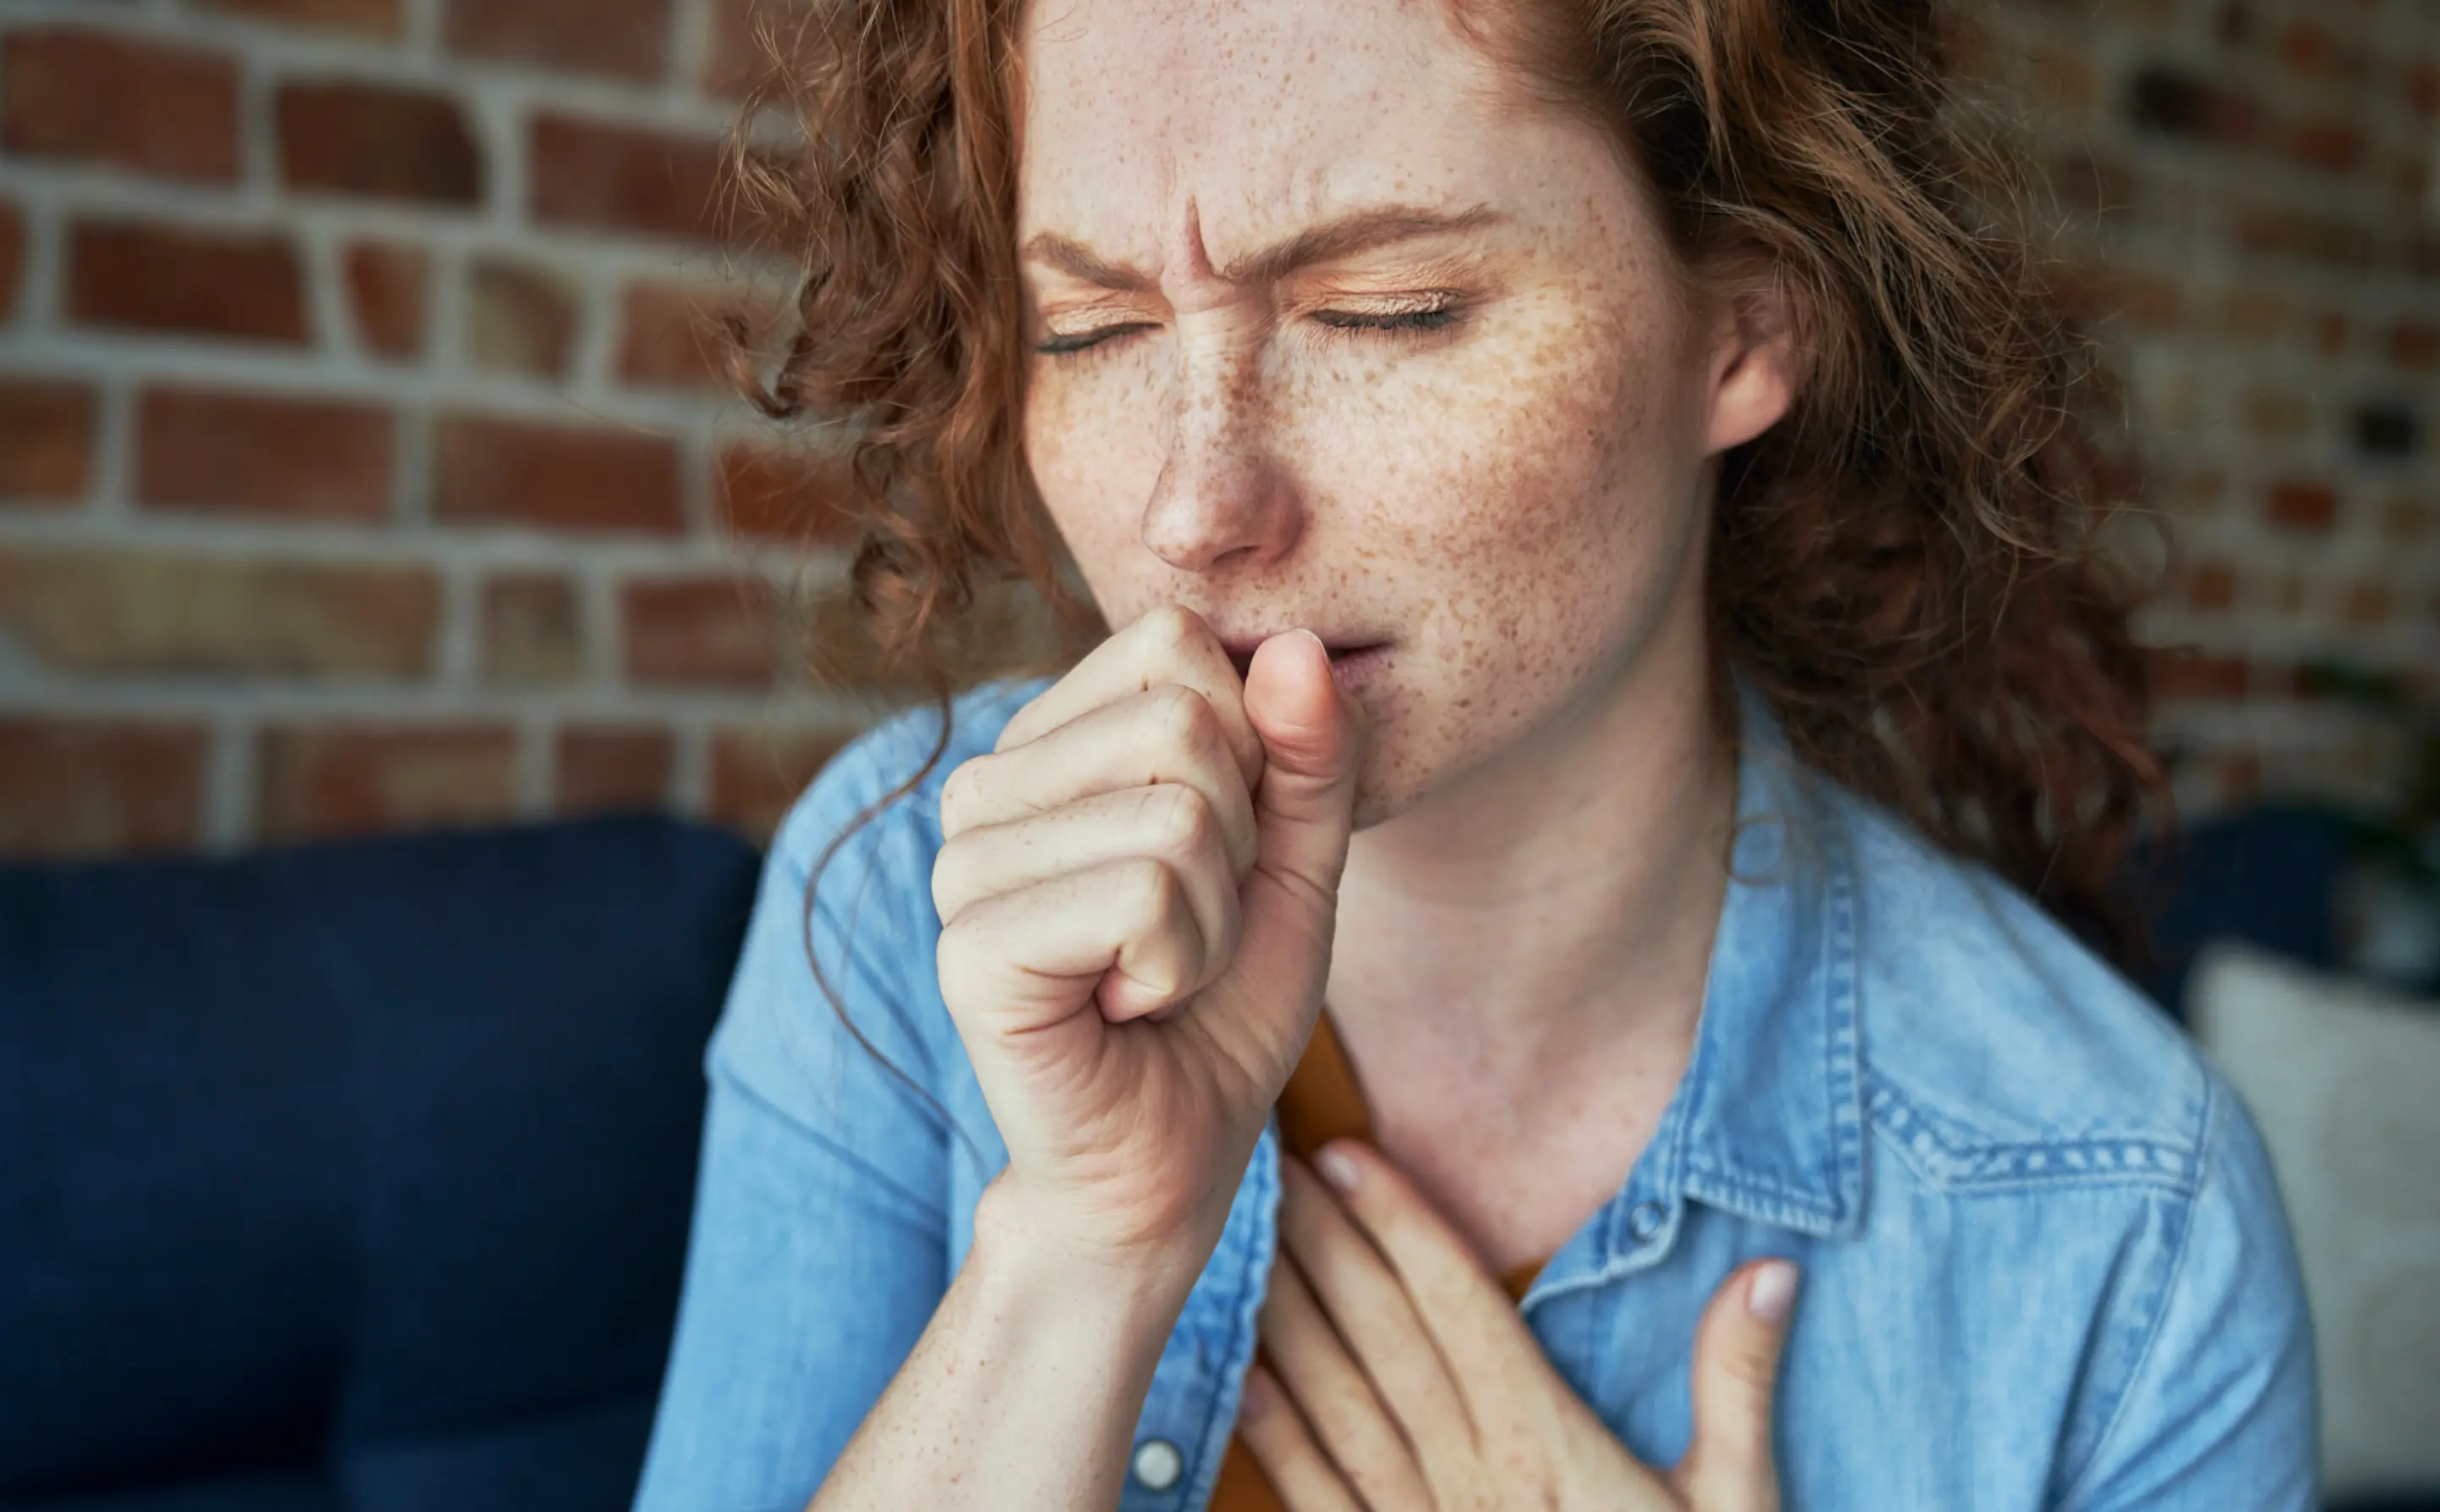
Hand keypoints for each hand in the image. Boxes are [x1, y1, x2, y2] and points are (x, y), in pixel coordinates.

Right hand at [932, 606, 1364, 1281]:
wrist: (1165, 1164)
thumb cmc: (1219, 1011)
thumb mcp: (1294, 864)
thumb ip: (1308, 755)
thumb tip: (1302, 645)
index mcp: (1047, 743)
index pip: (1174, 643)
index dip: (1245, 751)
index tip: (1212, 856)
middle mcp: (985, 784)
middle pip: (1183, 722)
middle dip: (1235, 846)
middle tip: (1183, 931)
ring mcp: (963, 863)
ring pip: (1174, 814)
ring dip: (1210, 921)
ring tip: (1153, 976)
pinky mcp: (971, 946)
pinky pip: (1144, 898)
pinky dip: (1178, 967)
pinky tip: (1124, 1009)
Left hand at [1241, 1142, 1796, 1511]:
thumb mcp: (1739, 1506)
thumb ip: (1738, 1386)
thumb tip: (1771, 1271)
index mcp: (1545, 1444)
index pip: (1458, 1306)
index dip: (1402, 1223)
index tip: (1348, 1156)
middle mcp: (1471, 1477)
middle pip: (1382, 1335)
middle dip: (1324, 1242)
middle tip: (1270, 1166)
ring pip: (1339, 1403)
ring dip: (1287, 1318)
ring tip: (1247, 1244)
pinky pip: (1324, 1497)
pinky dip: (1279, 1436)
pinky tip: (1244, 1380)